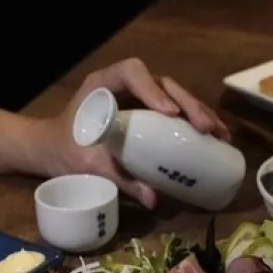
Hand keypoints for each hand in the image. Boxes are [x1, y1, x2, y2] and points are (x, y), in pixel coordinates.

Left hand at [35, 58, 229, 207]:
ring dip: (198, 112)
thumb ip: (118, 178)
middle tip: (205, 129)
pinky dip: (194, 122)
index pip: (132, 72)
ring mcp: (138, 97)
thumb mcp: (88, 164)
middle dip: (188, 104)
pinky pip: (174, 111)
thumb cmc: (64, 149)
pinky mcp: (147, 113)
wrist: (52, 150)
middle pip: (163, 84)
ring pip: (174, 96)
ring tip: (220, 134)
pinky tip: (214, 137)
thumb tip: (152, 199)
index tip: (169, 114)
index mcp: (103, 85)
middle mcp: (125, 85)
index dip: (152, 89)